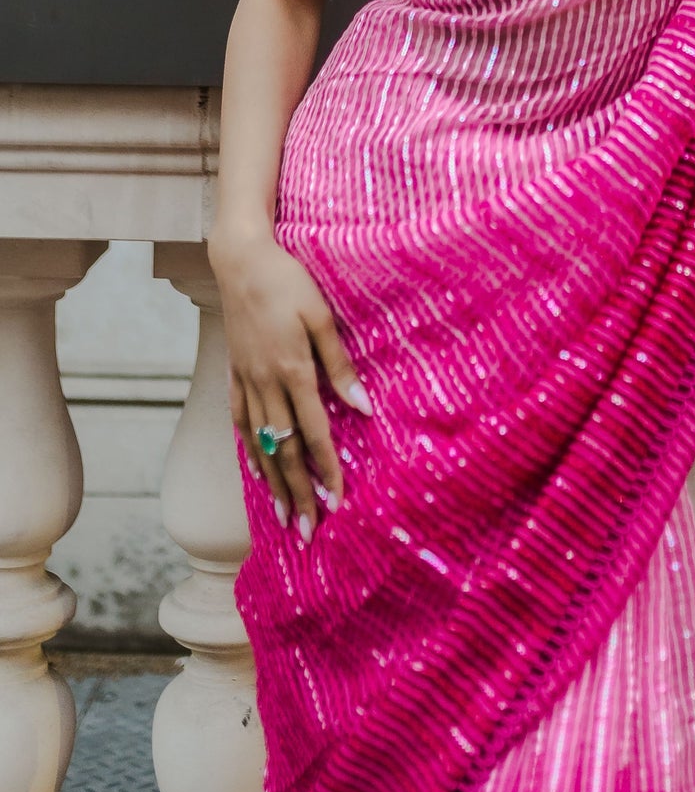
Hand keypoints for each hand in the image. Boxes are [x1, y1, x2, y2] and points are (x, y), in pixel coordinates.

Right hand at [210, 231, 372, 543]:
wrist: (240, 260)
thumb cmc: (288, 281)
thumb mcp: (322, 315)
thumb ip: (339, 363)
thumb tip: (362, 406)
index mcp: (293, 369)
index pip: (314, 432)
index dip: (326, 469)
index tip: (338, 501)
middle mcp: (266, 383)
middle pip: (284, 450)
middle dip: (298, 493)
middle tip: (309, 531)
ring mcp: (246, 380)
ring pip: (260, 443)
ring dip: (274, 483)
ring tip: (284, 518)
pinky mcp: (235, 372)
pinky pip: (241, 420)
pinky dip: (250, 451)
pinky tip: (257, 470)